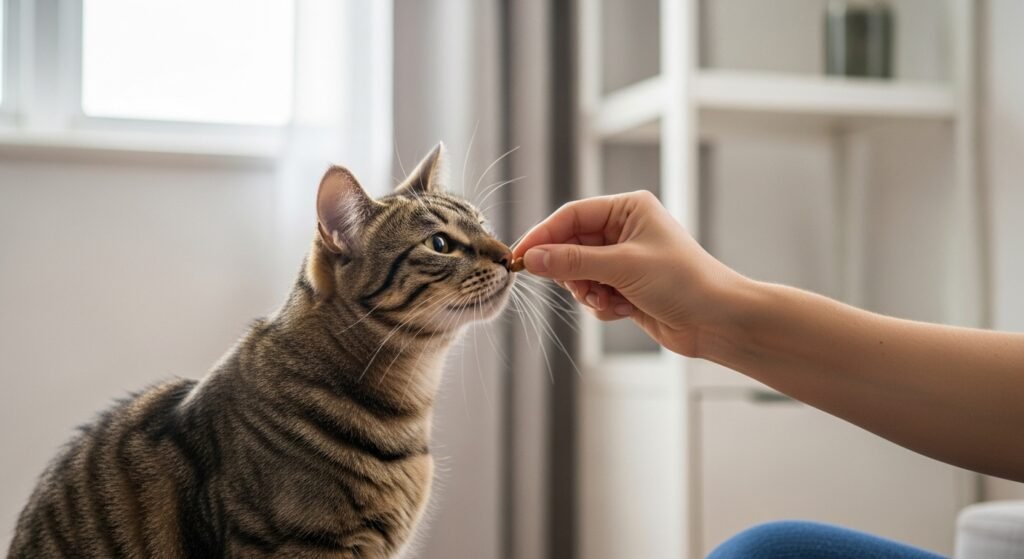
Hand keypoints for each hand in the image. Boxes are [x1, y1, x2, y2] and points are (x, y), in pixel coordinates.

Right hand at [512, 191, 746, 357]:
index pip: (571, 215)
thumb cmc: (683, 282)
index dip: (543, 236)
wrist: (718, 321)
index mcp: (628, 209)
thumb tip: (531, 259)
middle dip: (571, 271)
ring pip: (579, 273)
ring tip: (610, 300)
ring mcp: (624, 260)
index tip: (521, 258)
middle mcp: (624, 230)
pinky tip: (624, 310)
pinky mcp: (626, 288)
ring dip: (588, 291)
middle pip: (571, 245)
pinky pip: (593, 294)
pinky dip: (601, 305)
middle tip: (575, 286)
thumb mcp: (623, 267)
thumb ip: (573, 262)